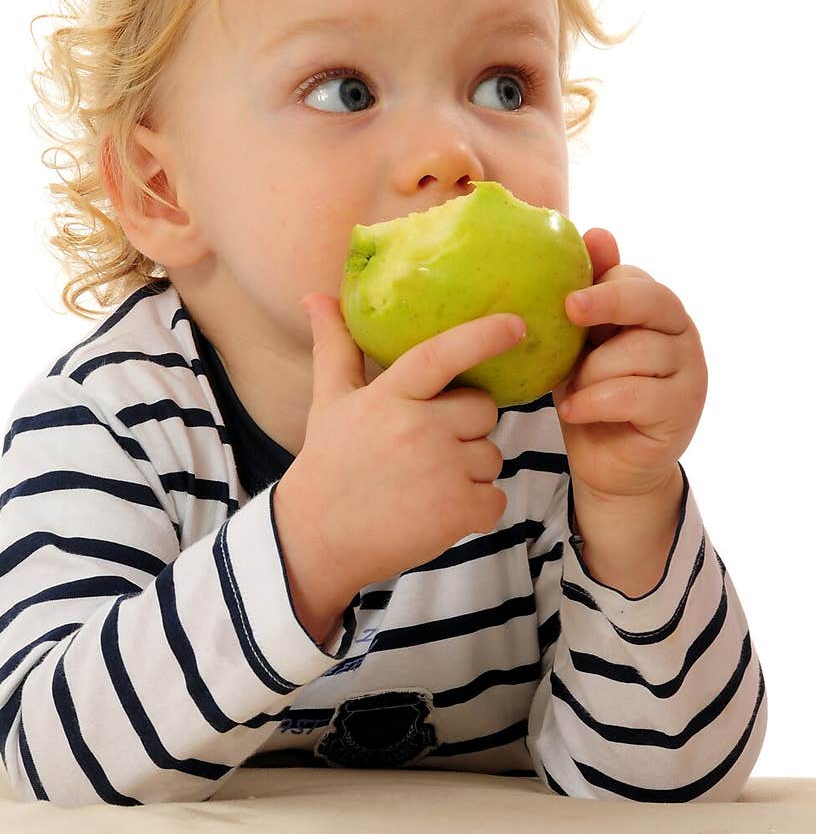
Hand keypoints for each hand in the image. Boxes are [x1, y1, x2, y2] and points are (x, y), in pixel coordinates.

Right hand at [273, 298, 525, 636]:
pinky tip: (438, 511)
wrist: (317, 539)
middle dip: (466, 425)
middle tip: (427, 446)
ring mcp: (441, 470)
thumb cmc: (329, 463)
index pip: (442, 355)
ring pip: (490, 455)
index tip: (517, 324)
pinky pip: (496, 498)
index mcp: (390, 396)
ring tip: (425, 483)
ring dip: (470, 470)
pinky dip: (477, 508)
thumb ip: (335, 346)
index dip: (482, 336)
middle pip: (482, 410)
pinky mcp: (457, 511)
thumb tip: (315, 295)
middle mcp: (418, 428)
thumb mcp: (330, 401)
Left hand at [553, 229, 707, 502]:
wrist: (609, 464)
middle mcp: (682, 335)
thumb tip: (597, 230)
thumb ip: (590, 292)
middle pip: (654, 302)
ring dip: (592, 372)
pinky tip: (572, 409)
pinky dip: (595, 401)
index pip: (638, 280)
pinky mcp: (682, 411)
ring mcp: (689, 373)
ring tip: (570, 390)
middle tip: (571, 309)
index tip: (566, 296)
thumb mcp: (580, 342)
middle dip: (610, 301)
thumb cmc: (591, 392)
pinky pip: (635, 394)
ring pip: (637, 353)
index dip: (603, 280)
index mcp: (657, 310)